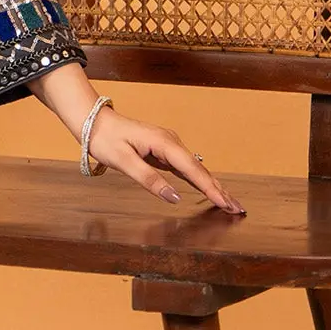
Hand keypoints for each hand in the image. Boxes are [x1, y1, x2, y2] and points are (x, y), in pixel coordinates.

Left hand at [86, 106, 244, 213]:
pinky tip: (208, 189)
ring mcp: (168, 146)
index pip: (194, 171)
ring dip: (212, 186)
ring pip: (195, 169)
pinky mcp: (163, 150)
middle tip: (237, 208)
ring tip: (228, 203)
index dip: (212, 189)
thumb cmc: (105, 139)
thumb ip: (149, 180)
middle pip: (200, 170)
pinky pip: (185, 168)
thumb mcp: (124, 161)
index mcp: (164, 143)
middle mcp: (171, 142)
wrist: (93, 121)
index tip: (227, 204)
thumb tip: (174, 197)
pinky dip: (199, 180)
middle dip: (219, 190)